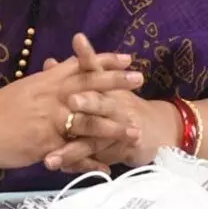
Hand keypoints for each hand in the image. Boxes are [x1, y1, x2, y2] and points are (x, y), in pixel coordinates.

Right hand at [0, 52, 142, 169]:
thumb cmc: (0, 108)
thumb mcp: (28, 86)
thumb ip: (51, 77)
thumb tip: (67, 65)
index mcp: (48, 81)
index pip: (82, 66)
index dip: (106, 60)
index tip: (128, 57)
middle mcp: (52, 97)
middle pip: (90, 86)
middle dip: (117, 82)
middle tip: (140, 79)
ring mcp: (50, 121)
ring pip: (87, 123)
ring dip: (112, 127)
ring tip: (134, 130)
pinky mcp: (46, 145)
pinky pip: (72, 154)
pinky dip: (90, 161)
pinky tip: (106, 167)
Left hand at [42, 35, 178, 173]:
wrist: (158, 130)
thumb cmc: (122, 106)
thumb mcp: (104, 88)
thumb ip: (76, 77)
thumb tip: (49, 62)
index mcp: (108, 86)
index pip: (97, 66)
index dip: (89, 54)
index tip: (78, 38)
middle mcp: (115, 103)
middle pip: (101, 100)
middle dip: (88, 102)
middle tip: (71, 101)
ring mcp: (119, 127)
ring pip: (95, 135)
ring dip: (73, 147)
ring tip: (52, 157)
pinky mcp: (120, 148)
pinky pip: (97, 157)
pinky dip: (78, 164)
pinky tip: (61, 169)